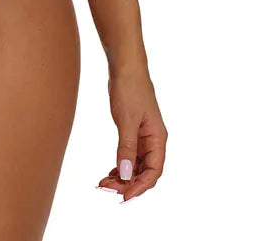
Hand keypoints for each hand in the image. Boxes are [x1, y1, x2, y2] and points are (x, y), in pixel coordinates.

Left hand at [96, 65, 166, 203]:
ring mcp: (143, 135)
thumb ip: (126, 147)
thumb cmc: (129, 88)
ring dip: (123, 176)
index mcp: (157, 138)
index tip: (123, 197)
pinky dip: (121, 165)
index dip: (140, 187)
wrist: (125, 65)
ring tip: (104, 182)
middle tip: (106, 188)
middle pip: (144, 171)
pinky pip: (130, 155)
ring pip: (136, 164)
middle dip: (127, 183)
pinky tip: (110, 171)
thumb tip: (126, 175)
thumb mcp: (126, 119)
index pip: (153, 171)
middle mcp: (153, 140)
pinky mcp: (133, 130)